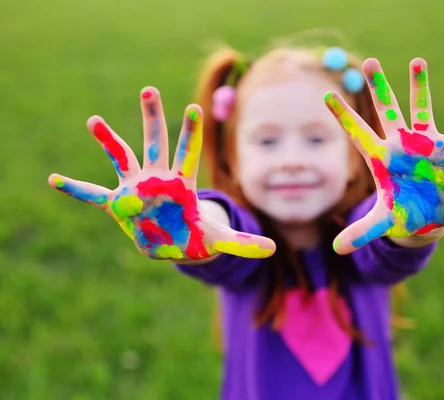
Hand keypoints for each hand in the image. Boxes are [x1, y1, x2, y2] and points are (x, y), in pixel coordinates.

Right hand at [48, 87, 275, 260]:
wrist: (173, 242)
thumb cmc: (196, 235)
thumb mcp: (220, 241)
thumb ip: (244, 243)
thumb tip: (273, 248)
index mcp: (184, 183)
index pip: (190, 153)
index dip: (192, 133)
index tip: (196, 108)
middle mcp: (159, 178)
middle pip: (156, 142)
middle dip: (153, 118)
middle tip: (149, 90)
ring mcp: (136, 188)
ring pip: (122, 158)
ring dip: (109, 141)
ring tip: (94, 120)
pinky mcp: (118, 204)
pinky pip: (93, 194)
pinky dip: (76, 189)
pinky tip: (54, 180)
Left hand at [325, 58, 443, 253]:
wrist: (428, 217)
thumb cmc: (401, 215)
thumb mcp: (382, 222)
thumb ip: (361, 232)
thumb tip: (337, 250)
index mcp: (381, 159)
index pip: (358, 133)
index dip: (343, 116)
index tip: (326, 96)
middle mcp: (401, 146)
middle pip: (387, 112)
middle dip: (379, 88)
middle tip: (369, 62)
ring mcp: (425, 145)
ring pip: (421, 111)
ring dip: (420, 88)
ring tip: (417, 61)